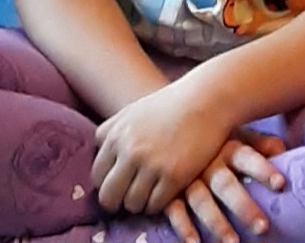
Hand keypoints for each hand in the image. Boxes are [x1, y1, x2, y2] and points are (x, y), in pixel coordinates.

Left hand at [94, 80, 235, 218]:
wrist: (207, 99)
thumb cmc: (171, 105)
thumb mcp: (133, 111)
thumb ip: (111, 133)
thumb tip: (99, 157)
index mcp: (115, 135)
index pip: (97, 176)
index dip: (107, 184)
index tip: (118, 185)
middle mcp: (129, 151)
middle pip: (108, 196)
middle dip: (116, 202)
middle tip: (129, 198)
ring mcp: (151, 164)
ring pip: (132, 204)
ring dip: (139, 203)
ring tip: (150, 193)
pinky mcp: (174, 176)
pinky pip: (155, 205)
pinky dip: (158, 204)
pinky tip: (165, 192)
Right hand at [163, 129, 288, 242]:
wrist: (164, 128)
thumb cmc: (209, 136)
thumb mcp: (232, 132)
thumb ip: (257, 142)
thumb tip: (282, 148)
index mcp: (226, 146)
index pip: (247, 158)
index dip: (263, 169)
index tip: (281, 184)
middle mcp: (207, 163)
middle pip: (226, 185)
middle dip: (244, 207)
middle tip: (263, 228)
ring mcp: (186, 177)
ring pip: (202, 201)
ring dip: (217, 223)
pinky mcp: (168, 190)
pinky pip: (174, 210)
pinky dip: (183, 227)